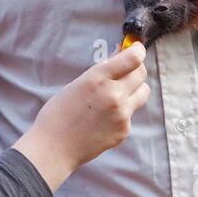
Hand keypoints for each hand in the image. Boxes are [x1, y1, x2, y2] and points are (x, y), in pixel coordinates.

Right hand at [12, 43, 148, 191]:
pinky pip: (131, 113)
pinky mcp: (124, 130)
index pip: (133, 58)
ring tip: (118, 94)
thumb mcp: (77, 84)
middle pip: (141, 73)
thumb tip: (119, 56)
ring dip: (135, 88)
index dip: (138, 51)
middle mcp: (114, 94)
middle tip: (128, 70)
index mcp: (98, 78)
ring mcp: (121, 114)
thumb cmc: (59, 113)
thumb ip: (101, 72)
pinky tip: (104, 118)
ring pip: (142, 92)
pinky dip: (123, 111)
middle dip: (136, 68)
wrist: (55, 147)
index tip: (136, 49)